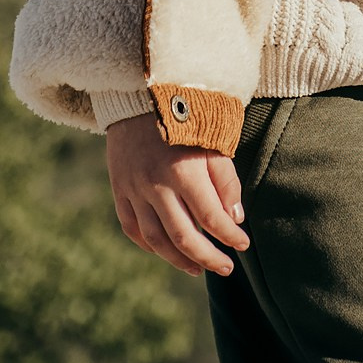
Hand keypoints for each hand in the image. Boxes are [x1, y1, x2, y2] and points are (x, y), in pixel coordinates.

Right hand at [105, 112, 250, 276]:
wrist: (139, 94)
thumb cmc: (186, 115)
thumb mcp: (214, 141)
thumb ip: (226, 181)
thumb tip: (233, 220)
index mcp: (184, 171)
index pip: (211, 218)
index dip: (230, 236)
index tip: (243, 245)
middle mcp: (155, 184)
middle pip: (183, 236)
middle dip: (208, 257)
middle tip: (226, 268)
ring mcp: (133, 188)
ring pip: (155, 239)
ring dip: (178, 259)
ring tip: (197, 268)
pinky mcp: (119, 188)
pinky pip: (131, 227)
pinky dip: (149, 245)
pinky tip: (166, 252)